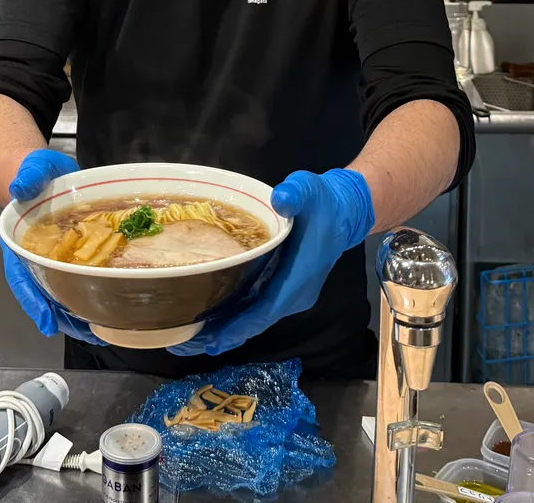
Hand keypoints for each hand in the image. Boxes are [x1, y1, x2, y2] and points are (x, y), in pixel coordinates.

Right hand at [4, 148, 102, 344]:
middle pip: (44, 292)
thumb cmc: (37, 174)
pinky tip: (108, 310)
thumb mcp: (33, 170)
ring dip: (77, 313)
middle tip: (81, 332)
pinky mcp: (74, 256)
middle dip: (60, 315)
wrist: (48, 173)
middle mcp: (36, 256)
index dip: (32, 299)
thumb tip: (19, 186)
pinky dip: (92, 295)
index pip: (21, 276)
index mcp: (20, 242)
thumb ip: (27, 177)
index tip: (46, 320)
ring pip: (62, 291)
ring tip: (98, 332)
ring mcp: (55, 258)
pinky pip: (81, 278)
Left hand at [170, 168, 375, 356]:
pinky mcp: (287, 288)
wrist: (346, 210)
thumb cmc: (324, 201)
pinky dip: (238, 316)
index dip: (239, 326)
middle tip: (187, 344)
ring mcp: (293, 293)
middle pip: (257, 320)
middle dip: (225, 334)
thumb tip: (280, 199)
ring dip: (228, 328)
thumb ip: (294, 194)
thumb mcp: (309, 190)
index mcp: (299, 276)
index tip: (213, 340)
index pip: (266, 309)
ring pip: (257, 316)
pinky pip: (260, 307)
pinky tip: (214, 317)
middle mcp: (296, 293)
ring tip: (192, 337)